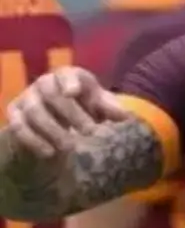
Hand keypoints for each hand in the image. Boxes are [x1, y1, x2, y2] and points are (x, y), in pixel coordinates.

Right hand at [5, 68, 128, 157]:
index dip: (69, 81)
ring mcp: (27, 98)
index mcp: (67, 75)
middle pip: (52, 95)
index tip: (73, 92)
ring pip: (35, 112)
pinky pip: (19, 127)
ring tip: (70, 147)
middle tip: (89, 132)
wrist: (56, 114)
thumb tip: (127, 117)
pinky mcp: (15, 114)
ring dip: (53, 130)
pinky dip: (34, 141)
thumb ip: (111, 108)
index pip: (66, 74)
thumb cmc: (83, 105)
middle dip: (71, 114)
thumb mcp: (98, 105)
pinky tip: (49, 153)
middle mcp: (44, 83)